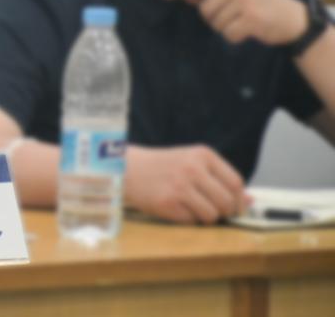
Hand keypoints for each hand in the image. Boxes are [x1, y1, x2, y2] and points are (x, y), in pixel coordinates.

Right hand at [125, 145, 248, 223]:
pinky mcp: (168, 203)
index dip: (238, 199)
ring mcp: (180, 186)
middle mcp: (193, 168)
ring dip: (204, 217)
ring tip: (189, 206)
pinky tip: (174, 207)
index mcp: (203, 154)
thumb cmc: (162, 166)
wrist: (126, 168)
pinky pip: (192, 221)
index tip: (233, 206)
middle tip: (209, 208)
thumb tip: (251, 200)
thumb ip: (220, 179)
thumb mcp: (192, 162)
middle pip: (227, 202)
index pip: (236, 183)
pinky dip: (186, 219)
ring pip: (212, 215)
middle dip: (222, 211)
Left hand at [162, 0, 307, 45]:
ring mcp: (245, 0)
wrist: (291, 17)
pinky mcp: (251, 18)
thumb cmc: (257, 3)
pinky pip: (227, 34)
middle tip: (234, 13)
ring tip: (243, 19)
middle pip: (204, 8)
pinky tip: (248, 29)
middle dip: (214, 17)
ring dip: (225, 27)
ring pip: (214, 22)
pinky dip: (234, 37)